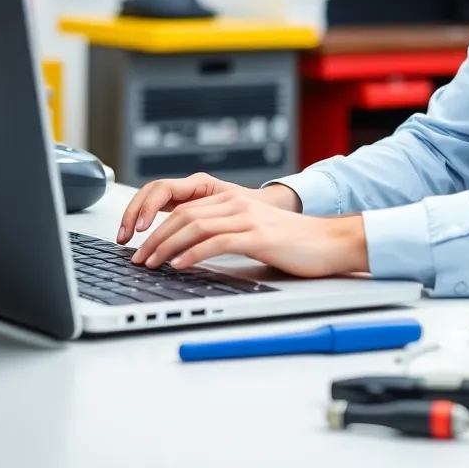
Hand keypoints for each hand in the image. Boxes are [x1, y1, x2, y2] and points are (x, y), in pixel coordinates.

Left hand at [131, 189, 366, 278]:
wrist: (330, 242)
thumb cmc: (294, 243)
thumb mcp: (253, 233)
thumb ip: (225, 235)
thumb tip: (190, 253)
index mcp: (233, 201)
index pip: (183, 207)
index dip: (157, 224)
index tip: (141, 243)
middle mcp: (237, 204)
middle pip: (183, 215)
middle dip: (154, 237)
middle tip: (138, 258)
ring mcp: (247, 218)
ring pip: (194, 226)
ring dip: (166, 246)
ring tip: (151, 264)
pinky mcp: (258, 236)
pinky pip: (216, 242)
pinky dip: (192, 254)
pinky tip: (180, 266)